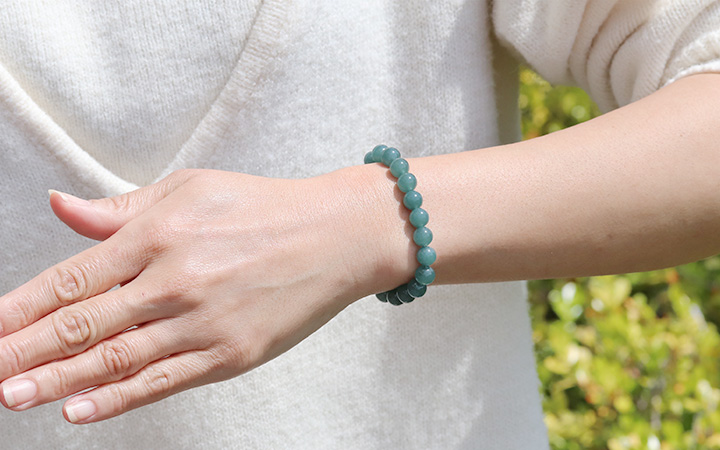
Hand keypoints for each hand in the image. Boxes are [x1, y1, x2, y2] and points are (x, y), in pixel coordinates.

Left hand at [0, 168, 396, 422]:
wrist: (335, 236)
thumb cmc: (263, 207)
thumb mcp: (190, 189)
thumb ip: (122, 208)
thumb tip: (63, 209)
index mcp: (159, 233)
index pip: (72, 279)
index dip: (19, 309)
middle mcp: (175, 280)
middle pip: (82, 325)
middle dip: (22, 352)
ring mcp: (203, 321)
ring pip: (114, 360)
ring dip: (57, 381)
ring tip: (13, 396)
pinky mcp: (230, 353)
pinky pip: (162, 380)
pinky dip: (117, 399)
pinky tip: (79, 410)